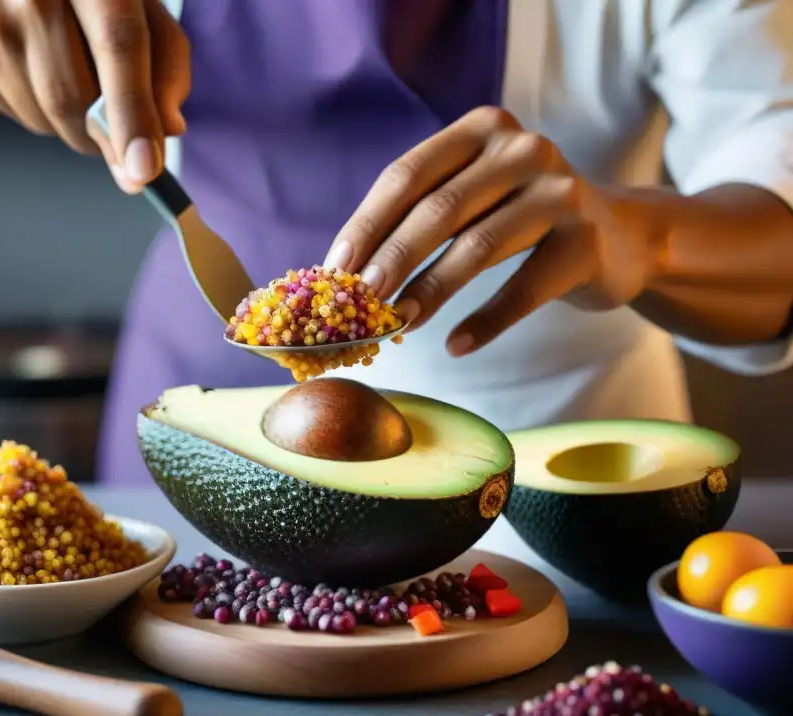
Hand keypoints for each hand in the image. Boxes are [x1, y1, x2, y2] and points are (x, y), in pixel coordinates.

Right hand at [0, 0, 190, 192]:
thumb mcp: (146, 11)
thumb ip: (168, 68)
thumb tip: (167, 131)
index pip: (116, 47)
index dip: (130, 115)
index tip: (142, 172)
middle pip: (72, 98)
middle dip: (106, 136)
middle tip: (123, 129)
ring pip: (43, 118)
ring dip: (74, 122)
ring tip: (77, 72)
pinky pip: (16, 111)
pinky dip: (41, 108)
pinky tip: (43, 65)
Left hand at [325, 107, 661, 355]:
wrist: (619, 239)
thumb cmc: (520, 221)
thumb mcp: (473, 200)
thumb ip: (420, 218)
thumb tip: (346, 273)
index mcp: (482, 130)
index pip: (408, 175)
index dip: (367, 225)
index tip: (335, 270)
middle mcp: (524, 149)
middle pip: (440, 210)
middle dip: (393, 259)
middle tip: (361, 302)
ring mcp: (561, 192)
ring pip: (479, 246)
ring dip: (431, 291)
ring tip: (400, 326)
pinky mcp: (586, 241)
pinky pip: (525, 288)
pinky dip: (486, 321)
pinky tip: (456, 345)